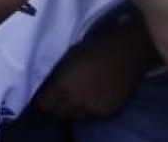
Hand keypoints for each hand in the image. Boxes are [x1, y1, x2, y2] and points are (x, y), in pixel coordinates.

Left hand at [33, 24, 153, 119]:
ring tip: (73, 102)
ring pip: (75, 117)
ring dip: (72, 111)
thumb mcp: (68, 60)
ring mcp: (92, 108)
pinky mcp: (107, 112)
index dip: (42, 102)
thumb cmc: (93, 50)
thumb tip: (50, 86)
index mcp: (62, 85)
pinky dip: (88, 111)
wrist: (125, 54)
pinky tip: (90, 100)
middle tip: (56, 102)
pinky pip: (92, 116)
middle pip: (59, 114)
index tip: (43, 100)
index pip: (45, 105)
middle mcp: (75, 100)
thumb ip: (59, 76)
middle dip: (55, 108)